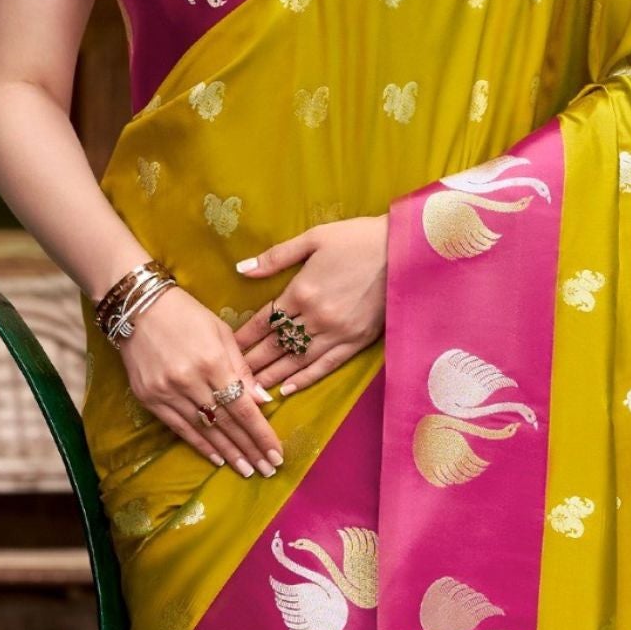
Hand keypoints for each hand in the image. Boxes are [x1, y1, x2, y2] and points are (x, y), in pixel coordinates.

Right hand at [117, 285, 284, 477]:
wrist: (135, 308)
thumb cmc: (186, 314)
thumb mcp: (222, 333)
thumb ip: (242, 369)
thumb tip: (263, 401)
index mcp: (213, 362)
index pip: (242, 408)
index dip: (261, 434)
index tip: (276, 454)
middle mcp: (189, 381)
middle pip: (226, 423)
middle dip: (249, 449)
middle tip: (267, 470)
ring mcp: (166, 392)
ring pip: (204, 430)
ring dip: (228, 453)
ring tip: (246, 470)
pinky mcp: (149, 398)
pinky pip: (180, 428)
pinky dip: (200, 444)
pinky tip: (217, 458)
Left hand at [234, 216, 387, 395]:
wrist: (404, 251)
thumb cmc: (357, 239)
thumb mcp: (314, 238)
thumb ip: (277, 257)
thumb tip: (242, 269)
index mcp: (301, 291)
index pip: (265, 321)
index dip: (244, 337)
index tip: (227, 349)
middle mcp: (316, 317)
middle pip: (276, 345)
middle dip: (252, 363)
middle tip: (231, 378)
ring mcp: (337, 333)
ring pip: (296, 361)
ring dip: (272, 376)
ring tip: (251, 392)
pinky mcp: (357, 342)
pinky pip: (325, 366)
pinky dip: (305, 379)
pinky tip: (287, 389)